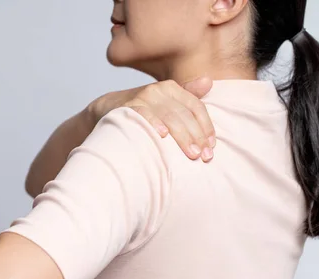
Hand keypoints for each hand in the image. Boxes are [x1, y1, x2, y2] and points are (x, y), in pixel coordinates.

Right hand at [88, 78, 214, 161]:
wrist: (107, 108)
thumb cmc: (143, 110)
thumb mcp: (165, 102)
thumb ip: (187, 95)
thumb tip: (208, 81)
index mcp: (172, 88)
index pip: (196, 107)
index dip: (206, 127)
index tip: (211, 147)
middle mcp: (159, 89)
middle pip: (184, 114)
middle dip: (197, 136)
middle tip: (204, 157)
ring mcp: (143, 97)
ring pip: (169, 116)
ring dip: (182, 136)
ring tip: (192, 154)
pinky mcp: (127, 106)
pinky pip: (143, 114)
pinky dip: (154, 123)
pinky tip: (162, 136)